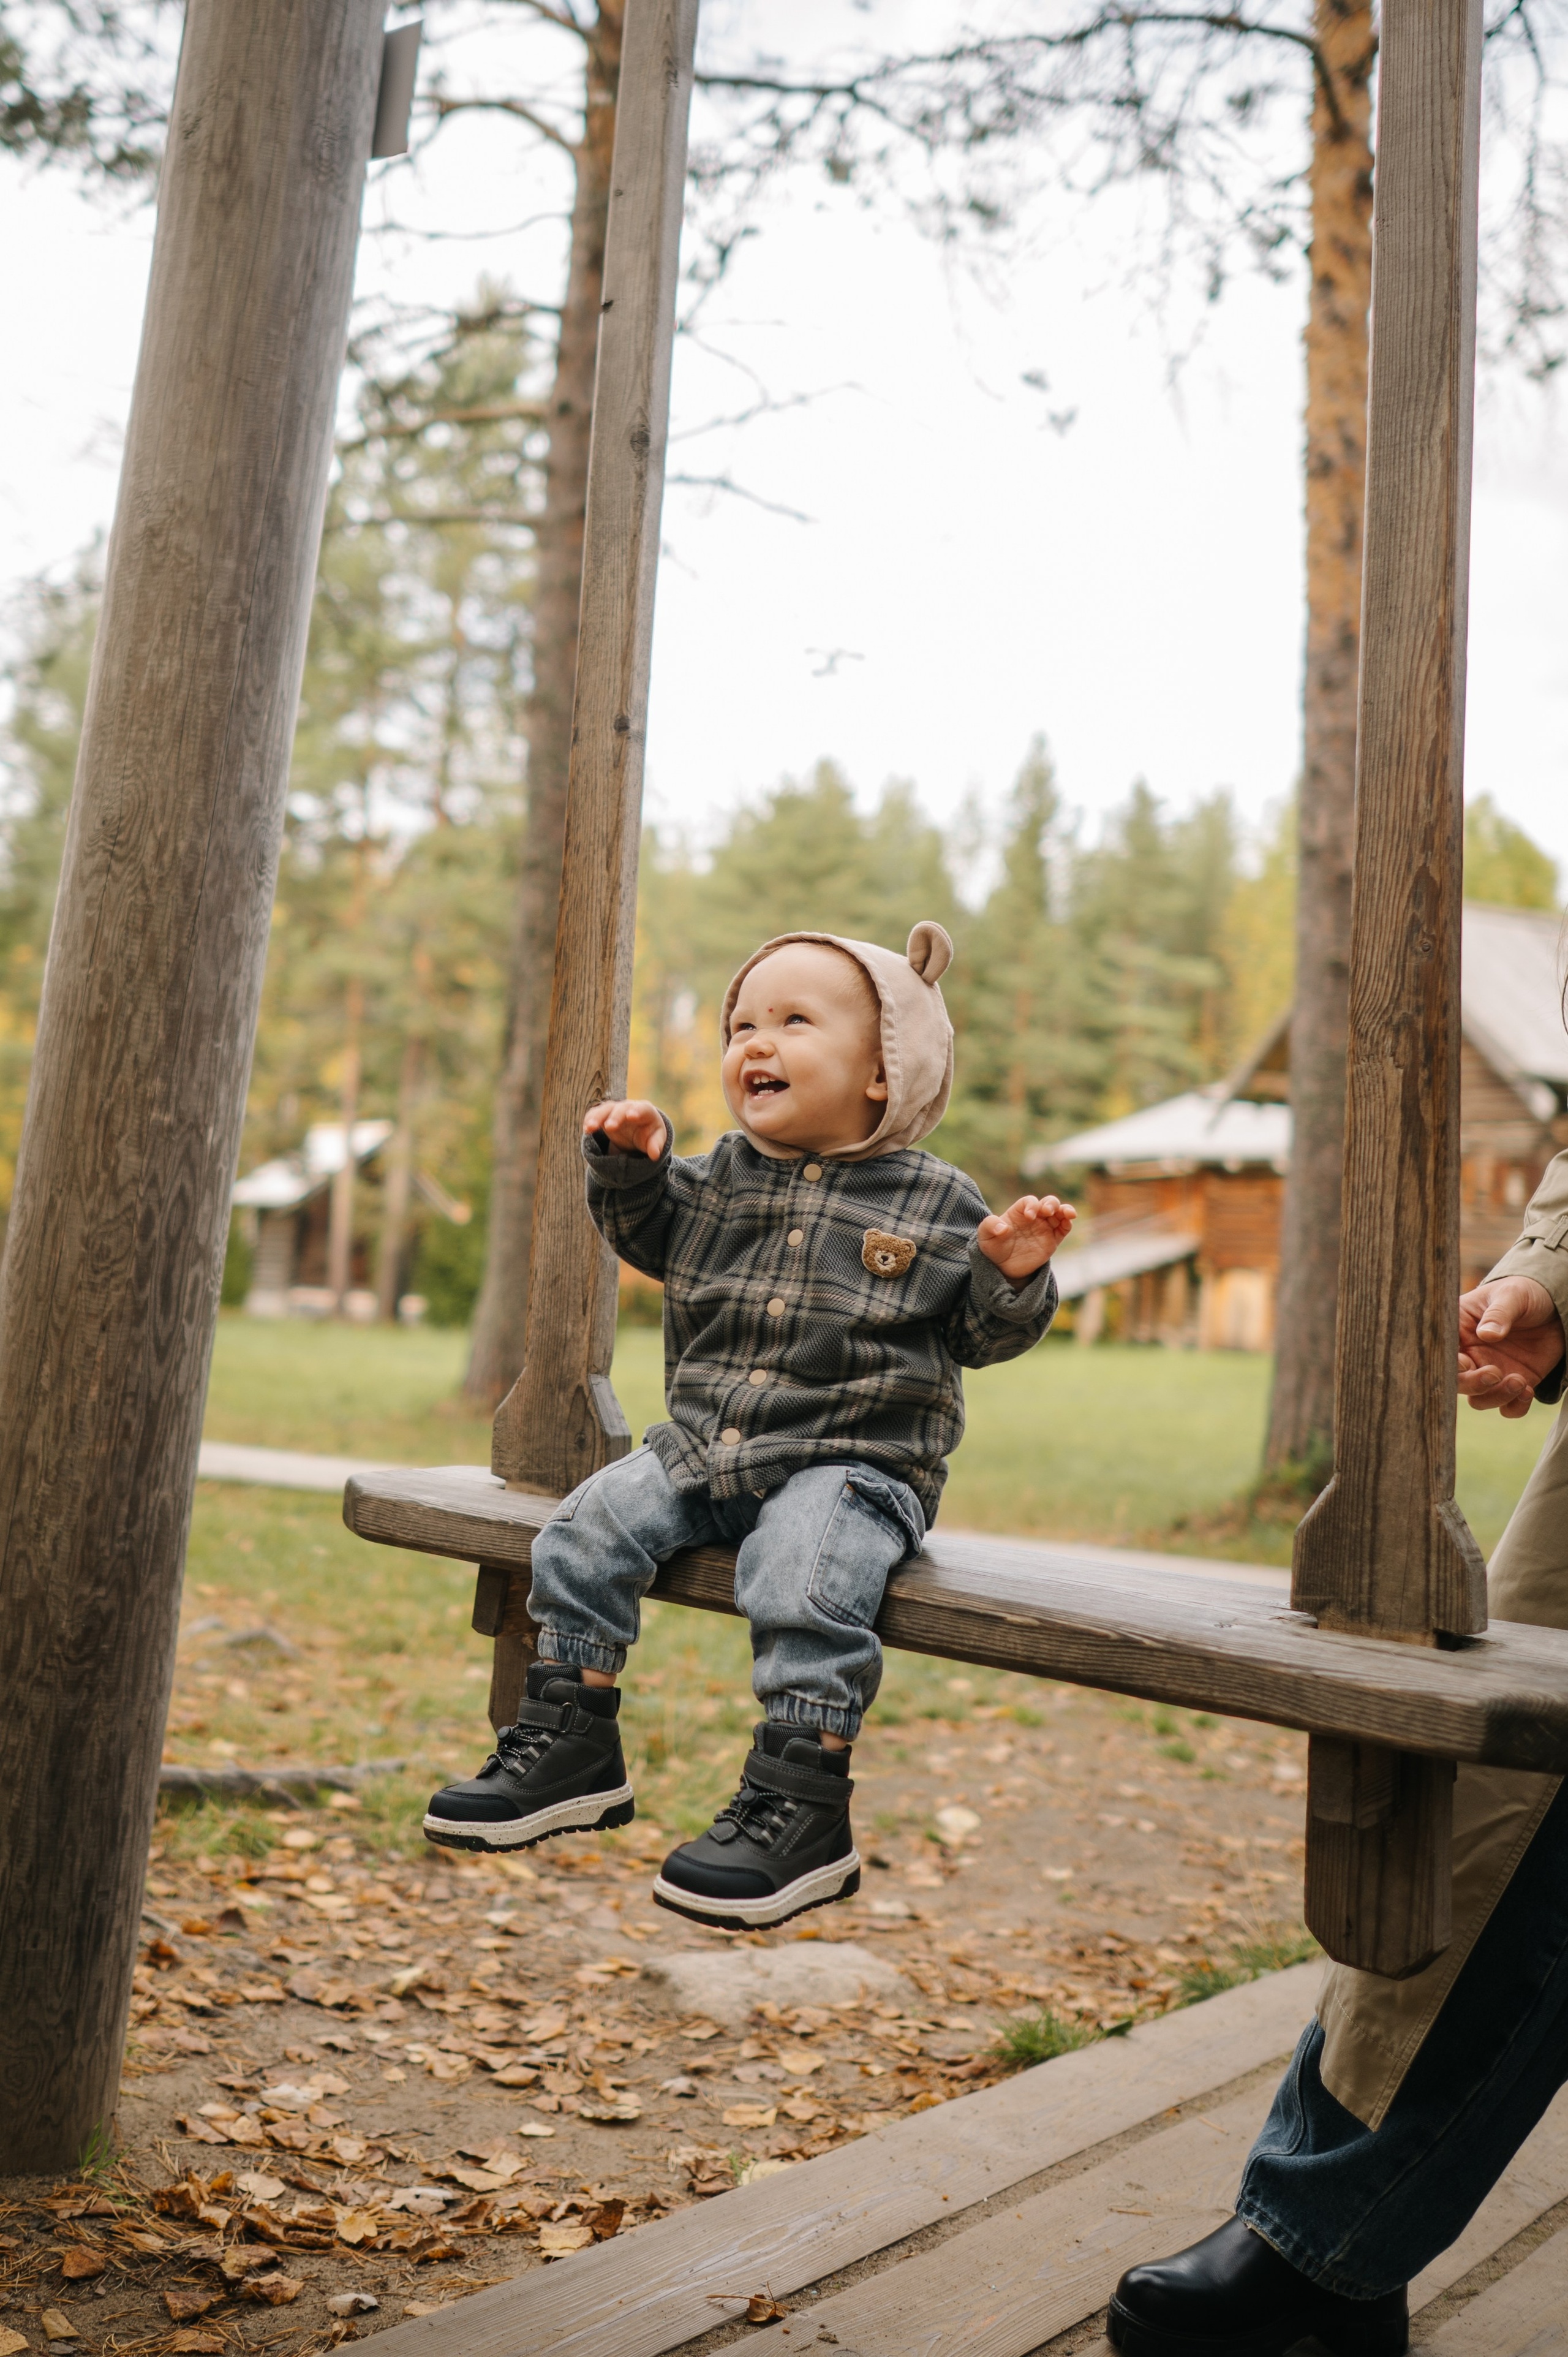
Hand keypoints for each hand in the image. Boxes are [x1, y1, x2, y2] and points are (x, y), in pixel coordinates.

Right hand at [583, 1098, 666, 1159]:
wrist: (639, 1130)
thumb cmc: (650, 1133)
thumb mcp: (656, 1139)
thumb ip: (656, 1145)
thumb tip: (655, 1155)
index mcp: (646, 1111)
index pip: (642, 1108)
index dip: (636, 1111)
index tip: (631, 1116)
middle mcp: (629, 1107)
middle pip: (621, 1108)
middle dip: (615, 1117)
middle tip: (610, 1127)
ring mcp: (615, 1110)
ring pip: (605, 1109)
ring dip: (597, 1118)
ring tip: (589, 1128)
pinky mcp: (604, 1115)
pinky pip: (595, 1114)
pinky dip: (590, 1120)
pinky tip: (586, 1129)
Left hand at [977, 1194, 1075, 1286]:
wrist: (1004, 1267)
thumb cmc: (993, 1247)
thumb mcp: (985, 1236)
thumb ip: (990, 1226)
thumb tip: (1003, 1228)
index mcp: (1019, 1212)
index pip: (1029, 1201)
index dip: (1031, 1205)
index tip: (1028, 1216)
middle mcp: (1034, 1217)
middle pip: (1048, 1202)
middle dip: (1051, 1204)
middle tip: (1047, 1211)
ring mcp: (1044, 1228)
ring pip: (1059, 1213)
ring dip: (1065, 1210)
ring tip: (1068, 1214)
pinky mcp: (1052, 1240)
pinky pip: (1064, 1228)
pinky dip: (1068, 1223)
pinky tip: (1069, 1221)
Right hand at [1458, 1276, 1563, 1416]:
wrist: (1553, 1308)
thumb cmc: (1524, 1294)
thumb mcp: (1512, 1295)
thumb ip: (1499, 1313)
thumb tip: (1487, 1334)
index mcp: (1458, 1330)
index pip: (1442, 1352)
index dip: (1449, 1363)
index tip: (1467, 1363)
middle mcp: (1469, 1355)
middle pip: (1456, 1382)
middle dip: (1473, 1384)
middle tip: (1494, 1373)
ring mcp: (1490, 1371)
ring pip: (1479, 1399)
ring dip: (1496, 1396)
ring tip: (1519, 1381)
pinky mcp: (1512, 1384)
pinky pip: (1507, 1408)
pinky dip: (1515, 1407)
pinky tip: (1528, 1390)